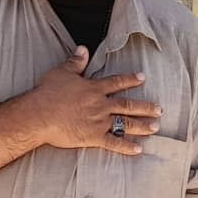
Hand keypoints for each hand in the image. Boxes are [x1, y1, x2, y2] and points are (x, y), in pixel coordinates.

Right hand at [28, 46, 161, 154]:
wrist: (39, 115)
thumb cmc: (47, 93)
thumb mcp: (60, 72)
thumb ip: (75, 61)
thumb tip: (83, 48)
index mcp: (94, 89)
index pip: (116, 82)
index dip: (130, 79)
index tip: (142, 78)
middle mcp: (101, 105)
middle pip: (127, 105)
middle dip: (145, 107)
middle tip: (159, 109)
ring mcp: (98, 122)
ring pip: (125, 123)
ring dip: (142, 125)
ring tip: (155, 127)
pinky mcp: (92, 137)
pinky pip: (113, 143)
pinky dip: (126, 146)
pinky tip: (139, 149)